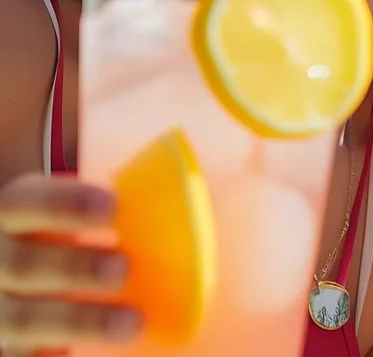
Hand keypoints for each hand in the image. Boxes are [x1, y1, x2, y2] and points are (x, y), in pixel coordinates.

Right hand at [0, 174, 140, 354]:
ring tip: (132, 323)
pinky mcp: (6, 349)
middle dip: (74, 267)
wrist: (24, 295)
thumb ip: (106, 216)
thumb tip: (188, 198)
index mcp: (10, 219)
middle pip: (20, 265)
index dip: (63, 203)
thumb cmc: (68, 249)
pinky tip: (89, 355)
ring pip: (21, 320)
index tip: (112, 207)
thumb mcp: (72, 225)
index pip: (22, 203)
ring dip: (79, 321)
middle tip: (123, 269)